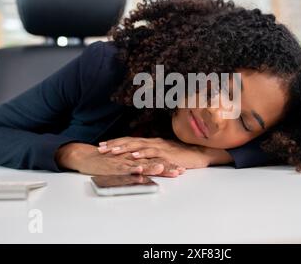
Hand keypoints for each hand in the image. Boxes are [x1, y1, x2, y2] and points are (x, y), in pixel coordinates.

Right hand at [55, 142, 183, 176]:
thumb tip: (150, 171)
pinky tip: (139, 170)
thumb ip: (137, 166)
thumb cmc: (106, 162)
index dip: (169, 164)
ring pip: (140, 163)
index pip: (156, 160)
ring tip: (164, 168)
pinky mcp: (113, 164)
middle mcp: (132, 157)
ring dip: (152, 166)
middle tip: (180, 170)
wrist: (86, 157)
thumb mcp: (125, 163)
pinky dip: (131, 168)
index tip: (182, 168)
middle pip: (152, 161)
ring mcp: (123, 161)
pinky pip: (123, 167)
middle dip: (166, 166)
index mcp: (136, 157)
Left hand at [97, 137, 232, 168]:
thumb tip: (138, 158)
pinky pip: (153, 153)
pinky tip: (134, 156)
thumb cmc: (181, 155)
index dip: (116, 142)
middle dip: (114, 145)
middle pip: (130, 142)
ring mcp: (160, 147)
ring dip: (124, 148)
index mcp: (151, 142)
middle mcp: (153, 142)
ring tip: (112, 151)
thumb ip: (152, 155)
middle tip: (100, 148)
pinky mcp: (167, 154)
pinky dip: (142, 154)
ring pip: (139, 146)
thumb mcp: (163, 154)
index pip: (130, 140)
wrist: (199, 154)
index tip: (102, 145)